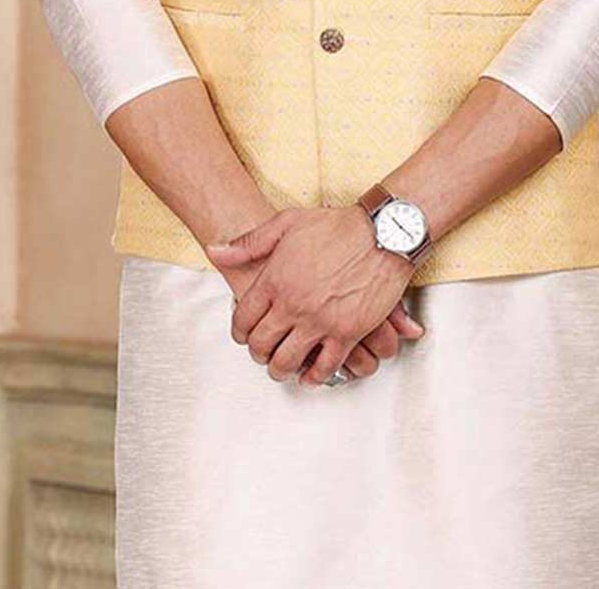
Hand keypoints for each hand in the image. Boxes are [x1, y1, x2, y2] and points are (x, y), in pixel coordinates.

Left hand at [206, 206, 423, 386]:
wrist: (383, 233)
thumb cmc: (337, 225)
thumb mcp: (287, 222)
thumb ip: (249, 242)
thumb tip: (215, 251)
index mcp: (275, 280)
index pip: (243, 319)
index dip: (240, 332)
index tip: (245, 335)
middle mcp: (292, 304)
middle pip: (262, 345)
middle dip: (258, 353)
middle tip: (262, 353)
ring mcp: (319, 322)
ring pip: (287, 362)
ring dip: (280, 369)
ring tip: (282, 367)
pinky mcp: (347, 333)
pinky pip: (324, 367)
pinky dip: (314, 376)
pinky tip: (310, 374)